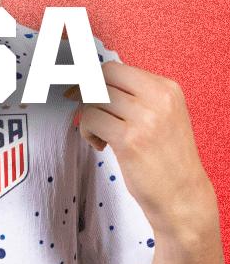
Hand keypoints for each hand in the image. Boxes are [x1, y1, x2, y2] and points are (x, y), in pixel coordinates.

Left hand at [66, 62, 215, 240]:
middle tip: (86, 114)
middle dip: (84, 94)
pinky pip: (90, 120)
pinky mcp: (130, 139)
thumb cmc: (165, 157)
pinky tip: (100, 145)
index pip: (115, 68)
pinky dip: (87, 132)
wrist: (183, 195)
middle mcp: (159, 98)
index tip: (82, 94)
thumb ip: (132, 97)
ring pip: (92, 99)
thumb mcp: (159, 116)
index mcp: (167, 88)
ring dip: (87, 117)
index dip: (91, 80)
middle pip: (101, 78)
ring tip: (100, 135)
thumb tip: (87, 81)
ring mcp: (146, 118)